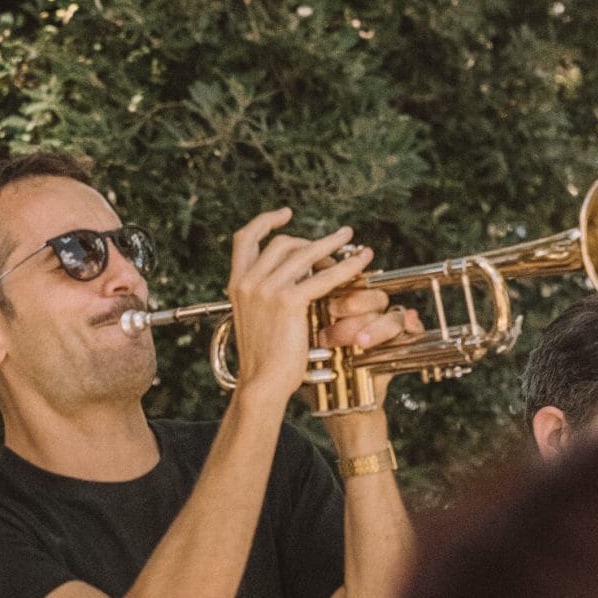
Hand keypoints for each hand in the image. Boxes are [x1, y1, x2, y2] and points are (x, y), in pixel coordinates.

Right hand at [226, 208, 380, 402]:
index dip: (266, 221)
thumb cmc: (263, 359)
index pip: (245, 238)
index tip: (285, 214)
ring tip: (352, 241)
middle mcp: (248, 282)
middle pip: (283, 243)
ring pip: (305, 254)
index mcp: (236, 284)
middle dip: (311, 241)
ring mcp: (266, 289)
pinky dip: (346, 267)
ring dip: (332, 244)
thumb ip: (264, 297)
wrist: (261, 383)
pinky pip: (324, 277)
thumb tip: (291, 281)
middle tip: (335, 243)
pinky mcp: (288, 301)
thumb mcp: (254, 319)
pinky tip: (361, 263)